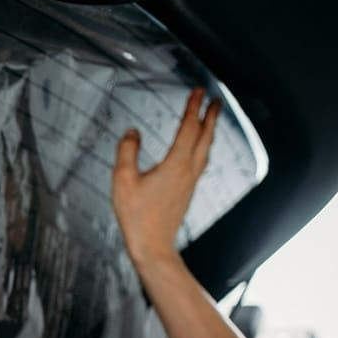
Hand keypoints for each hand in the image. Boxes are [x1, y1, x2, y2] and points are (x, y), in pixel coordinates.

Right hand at [112, 88, 221, 265]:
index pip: (188, 128)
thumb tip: (132, 132)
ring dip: (209, 131)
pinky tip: (198, 151)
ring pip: (205, 149)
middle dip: (210, 117)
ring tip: (210, 120)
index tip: (198, 91)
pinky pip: (201, 161)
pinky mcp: (187, 191)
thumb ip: (127, 151)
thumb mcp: (123, 180)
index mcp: (176, 163)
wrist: (153, 246)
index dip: (193, 108)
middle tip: (215, 100)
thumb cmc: (136, 215)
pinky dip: (203, 147)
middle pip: (204, 137)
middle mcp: (188, 170)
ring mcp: (190, 182)